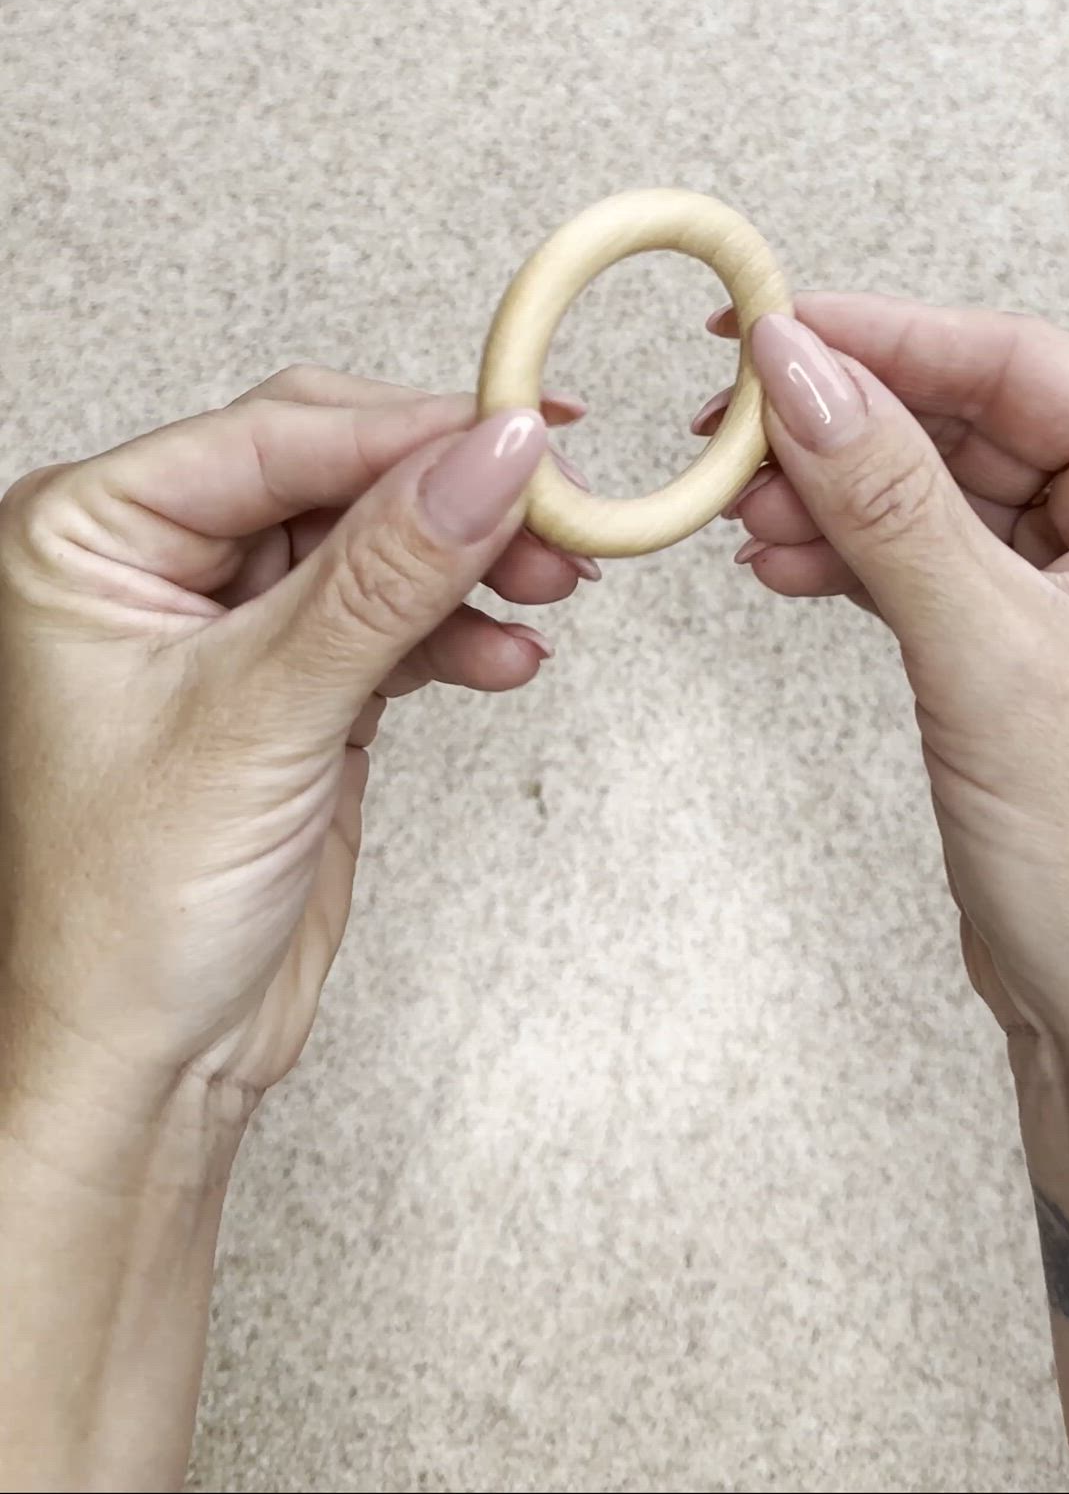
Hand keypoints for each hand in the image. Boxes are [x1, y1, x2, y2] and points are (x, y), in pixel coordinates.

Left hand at [0, 367, 591, 1119]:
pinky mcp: (294, 682)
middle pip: (330, 471)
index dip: (403, 430)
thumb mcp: (264, 717)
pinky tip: (511, 654)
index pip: (269, 438)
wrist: (147, 1068)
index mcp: (83, 535)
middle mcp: (147, 562)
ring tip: (555, 586)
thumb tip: (492, 455)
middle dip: (445, 493)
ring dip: (467, 562)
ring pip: (375, 540)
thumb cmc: (123, 914)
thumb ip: (386, 576)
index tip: (521, 432)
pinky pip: (392, 615)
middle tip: (555, 505)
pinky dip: (456, 629)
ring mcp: (226, 621)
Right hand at [700, 297, 1068, 1081]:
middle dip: (847, 420)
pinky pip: (926, 558)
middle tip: (732, 416)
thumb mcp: (993, 655)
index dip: (890, 337)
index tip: (776, 326)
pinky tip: (780, 558)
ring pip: (939, 490)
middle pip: (974, 419)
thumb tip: (800, 371)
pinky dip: (850, 554)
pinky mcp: (1029, 643)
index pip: (1025, 367)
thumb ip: (888, 501)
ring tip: (739, 505)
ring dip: (833, 492)